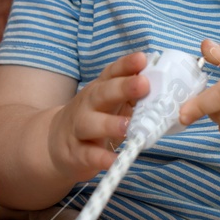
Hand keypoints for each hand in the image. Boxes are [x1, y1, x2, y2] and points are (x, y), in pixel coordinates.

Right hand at [49, 50, 149, 175]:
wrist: (55, 142)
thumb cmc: (93, 119)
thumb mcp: (109, 102)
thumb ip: (132, 94)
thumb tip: (164, 83)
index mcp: (99, 90)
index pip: (111, 73)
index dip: (126, 65)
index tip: (142, 59)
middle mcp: (87, 105)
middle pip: (102, 94)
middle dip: (122, 88)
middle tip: (143, 84)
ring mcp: (78, 129)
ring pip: (91, 124)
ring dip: (110, 124)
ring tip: (128, 126)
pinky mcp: (76, 153)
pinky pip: (88, 155)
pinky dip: (101, 158)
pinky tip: (114, 160)